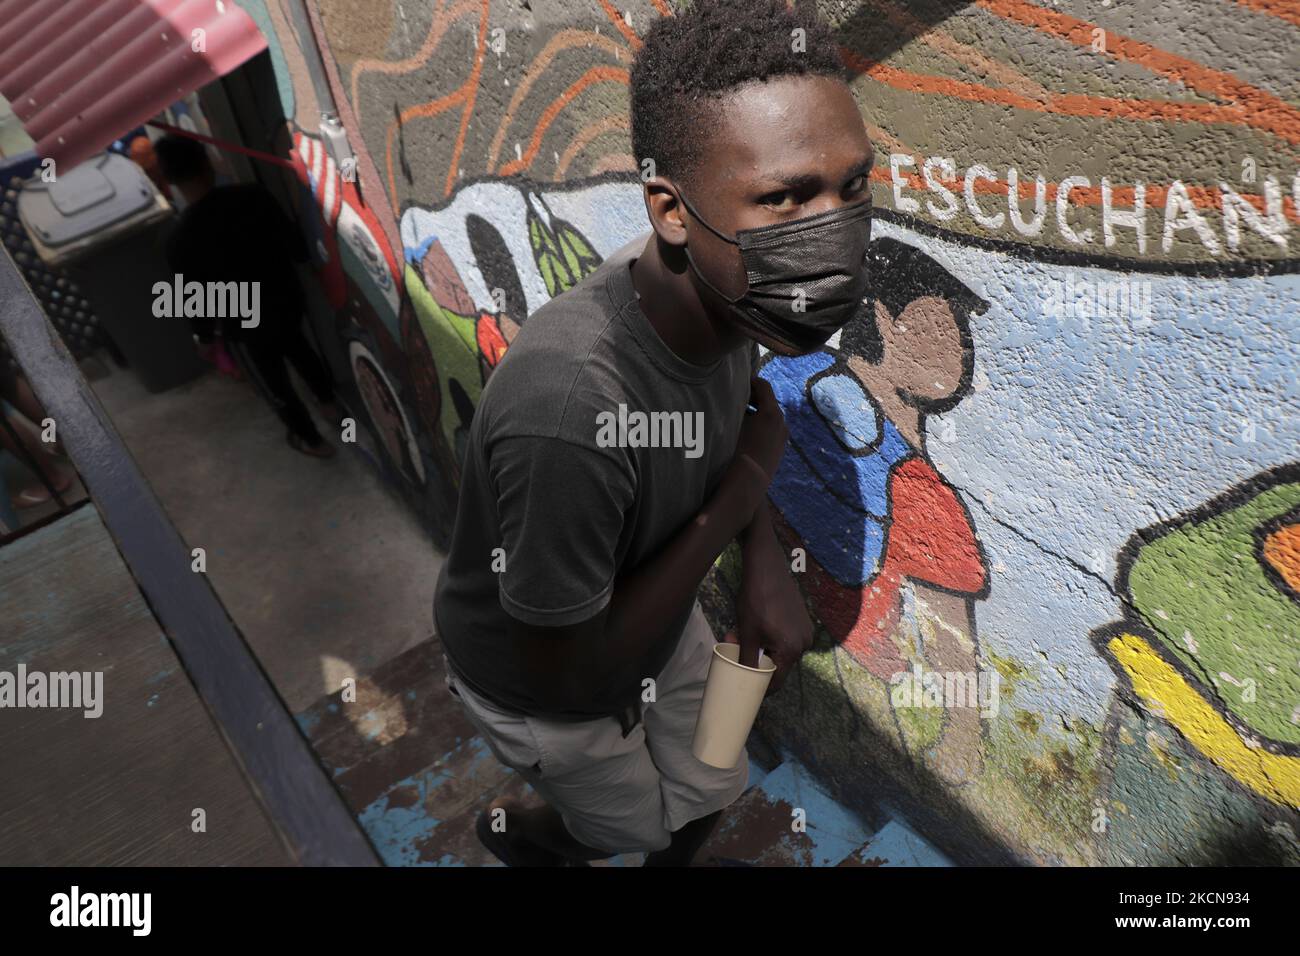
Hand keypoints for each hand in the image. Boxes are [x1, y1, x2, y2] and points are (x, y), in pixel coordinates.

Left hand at [729, 514, 813, 692]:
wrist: (766, 568)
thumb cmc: (755, 600)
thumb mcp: (747, 633)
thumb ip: (748, 661)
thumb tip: (744, 680)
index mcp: (792, 650)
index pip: (777, 681)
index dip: (760, 687)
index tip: (745, 686)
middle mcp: (805, 643)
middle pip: (779, 665)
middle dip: (757, 660)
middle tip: (737, 647)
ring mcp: (806, 630)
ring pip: (781, 650)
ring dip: (762, 647)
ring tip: (743, 632)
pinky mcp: (804, 619)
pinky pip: (786, 637)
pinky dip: (771, 637)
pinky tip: (758, 625)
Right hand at [734, 376, 787, 481]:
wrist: (747, 484)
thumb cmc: (734, 451)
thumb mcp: (732, 423)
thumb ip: (736, 406)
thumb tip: (728, 394)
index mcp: (771, 412)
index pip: (763, 386)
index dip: (751, 381)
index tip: (739, 382)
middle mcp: (781, 422)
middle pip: (768, 401)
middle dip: (753, 398)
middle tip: (736, 398)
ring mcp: (783, 437)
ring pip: (770, 417)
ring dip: (756, 413)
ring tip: (739, 417)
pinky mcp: (780, 449)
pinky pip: (771, 430)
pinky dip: (761, 426)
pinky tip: (746, 433)